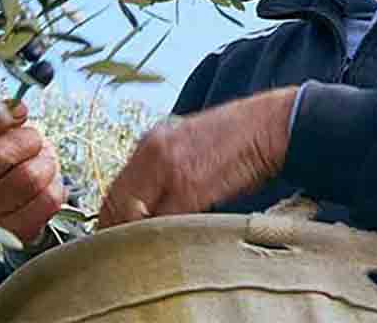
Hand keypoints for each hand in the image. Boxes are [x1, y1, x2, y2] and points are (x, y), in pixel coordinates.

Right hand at [0, 98, 67, 244]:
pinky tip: (47, 184)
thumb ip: (1, 113)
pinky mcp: (14, 230)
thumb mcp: (4, 126)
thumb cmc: (15, 151)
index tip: (20, 112)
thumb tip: (13, 107)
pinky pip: (47, 201)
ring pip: (27, 178)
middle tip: (35, 141)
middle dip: (28, 140)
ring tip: (42, 163)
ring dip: (45, 163)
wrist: (27, 191)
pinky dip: (56, 186)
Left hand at [97, 87, 296, 228]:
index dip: (110, 218)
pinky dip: (162, 237)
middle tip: (123, 249)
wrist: (266, 126)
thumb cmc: (234, 137)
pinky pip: (163, 224)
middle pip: (117, 203)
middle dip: (117, 230)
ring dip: (137, 236)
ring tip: (146, 248)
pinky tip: (170, 242)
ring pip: (136, 216)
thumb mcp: (188, 141)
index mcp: (152, 140)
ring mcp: (170, 170)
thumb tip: (145, 200)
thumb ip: (163, 165)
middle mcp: (154, 151)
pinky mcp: (190, 188)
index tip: (112, 235)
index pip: (114, 189)